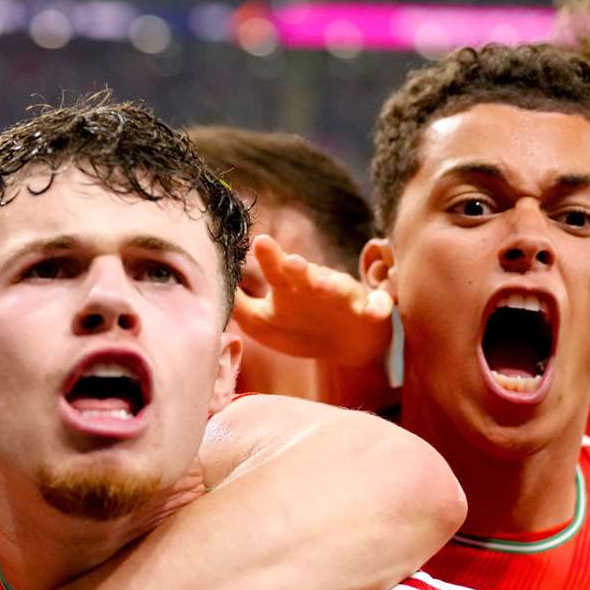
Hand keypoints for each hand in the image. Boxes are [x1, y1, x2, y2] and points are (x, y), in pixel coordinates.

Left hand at [231, 234, 392, 367]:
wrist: (347, 347)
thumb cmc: (300, 328)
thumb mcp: (263, 322)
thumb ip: (238, 306)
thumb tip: (212, 287)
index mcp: (290, 287)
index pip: (275, 270)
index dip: (269, 257)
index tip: (258, 242)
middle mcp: (316, 286)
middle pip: (306, 274)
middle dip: (298, 267)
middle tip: (289, 261)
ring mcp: (345, 297)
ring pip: (339, 287)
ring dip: (330, 284)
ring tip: (320, 282)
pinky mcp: (371, 312)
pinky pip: (378, 307)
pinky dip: (378, 306)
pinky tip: (374, 309)